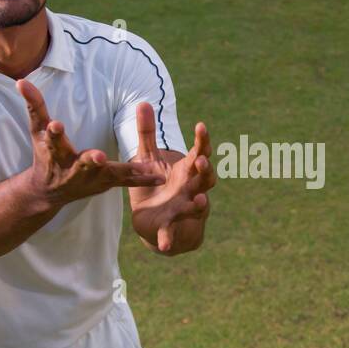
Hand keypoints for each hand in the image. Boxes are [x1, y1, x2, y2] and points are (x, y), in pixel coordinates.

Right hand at [17, 79, 163, 207]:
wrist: (49, 191)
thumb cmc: (44, 155)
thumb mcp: (37, 130)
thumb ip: (34, 105)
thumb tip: (21, 80)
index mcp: (55, 152)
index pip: (52, 139)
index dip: (53, 132)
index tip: (55, 124)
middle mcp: (73, 168)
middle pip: (83, 162)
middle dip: (90, 160)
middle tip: (98, 156)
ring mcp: (91, 179)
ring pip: (110, 174)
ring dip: (126, 171)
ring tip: (145, 167)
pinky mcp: (106, 184)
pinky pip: (127, 181)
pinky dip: (143, 178)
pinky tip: (160, 175)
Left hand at [128, 101, 215, 253]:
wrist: (152, 221)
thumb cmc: (155, 186)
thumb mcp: (147, 159)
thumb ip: (147, 133)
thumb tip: (143, 102)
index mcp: (187, 171)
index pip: (200, 153)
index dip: (203, 140)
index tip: (201, 126)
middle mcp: (192, 189)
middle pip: (205, 179)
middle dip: (205, 171)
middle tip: (202, 161)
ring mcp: (185, 210)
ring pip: (198, 206)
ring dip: (200, 203)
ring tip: (201, 198)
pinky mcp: (171, 228)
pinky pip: (172, 234)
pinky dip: (169, 240)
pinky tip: (164, 246)